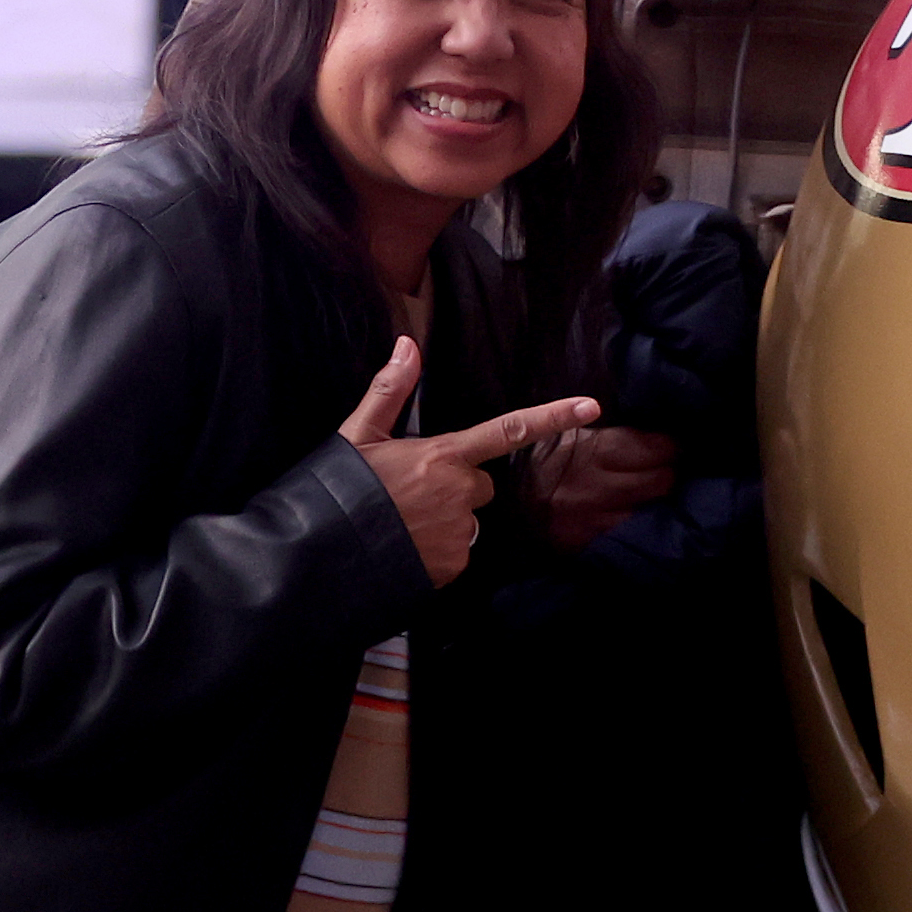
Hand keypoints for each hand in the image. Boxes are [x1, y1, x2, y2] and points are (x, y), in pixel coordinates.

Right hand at [341, 340, 594, 587]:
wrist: (321, 553)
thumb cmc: (338, 491)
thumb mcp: (358, 435)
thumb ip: (389, 391)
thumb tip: (407, 345)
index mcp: (443, 455)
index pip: (508, 430)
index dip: (552, 417)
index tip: (590, 407)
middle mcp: (460, 492)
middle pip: (481, 485)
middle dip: (457, 488)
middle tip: (413, 494)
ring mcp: (459, 532)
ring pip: (467, 521)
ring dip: (445, 521)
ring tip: (403, 525)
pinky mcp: (453, 566)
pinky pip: (456, 555)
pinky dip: (437, 553)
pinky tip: (406, 549)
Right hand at [524, 418, 683, 552]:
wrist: (500, 495)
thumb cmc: (536, 457)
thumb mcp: (568, 433)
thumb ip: (606, 432)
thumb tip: (649, 431)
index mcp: (593, 450)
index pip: (654, 448)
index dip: (668, 446)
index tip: (669, 447)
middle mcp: (597, 486)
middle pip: (660, 480)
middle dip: (666, 471)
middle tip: (663, 469)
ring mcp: (593, 518)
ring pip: (649, 509)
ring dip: (653, 499)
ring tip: (648, 491)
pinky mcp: (586, 541)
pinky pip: (626, 532)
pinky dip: (633, 522)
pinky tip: (631, 513)